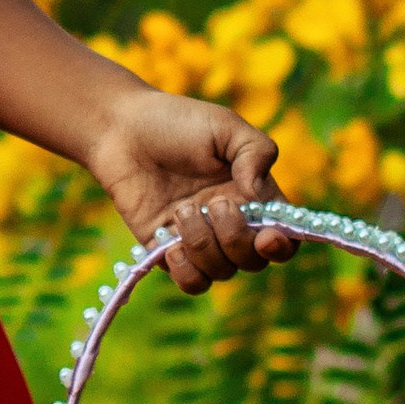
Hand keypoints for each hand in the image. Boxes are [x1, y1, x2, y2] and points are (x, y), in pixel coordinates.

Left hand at [88, 89, 295, 296]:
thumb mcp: (226, 126)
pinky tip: (171, 244)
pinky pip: (191, 282)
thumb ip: (256, 153)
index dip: (282, 245)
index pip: (284, 236)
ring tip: (182, 210)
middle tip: (215, 203)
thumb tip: (257, 195)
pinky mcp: (166, 249)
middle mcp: (230, 223)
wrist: (120, 130)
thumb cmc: (176, 122)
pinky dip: (186, 270)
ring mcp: (199, 239)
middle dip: (237, 238)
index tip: (267, 235)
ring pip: (222, 272)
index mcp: (253, 197)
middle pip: (254, 261)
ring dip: (205, 245)